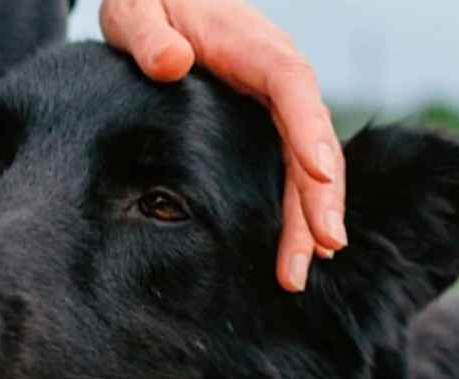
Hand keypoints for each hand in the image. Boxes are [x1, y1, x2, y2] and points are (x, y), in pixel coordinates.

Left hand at [100, 0, 346, 292]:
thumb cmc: (151, 0)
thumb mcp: (137, 7)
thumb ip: (150, 34)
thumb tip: (172, 63)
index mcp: (255, 46)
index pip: (293, 86)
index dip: (309, 131)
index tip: (319, 175)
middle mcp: (281, 76)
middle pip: (314, 138)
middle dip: (320, 197)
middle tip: (321, 249)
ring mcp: (281, 102)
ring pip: (310, 162)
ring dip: (311, 217)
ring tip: (300, 272)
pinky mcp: (272, 122)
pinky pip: (295, 166)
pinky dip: (301, 208)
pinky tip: (302, 249)